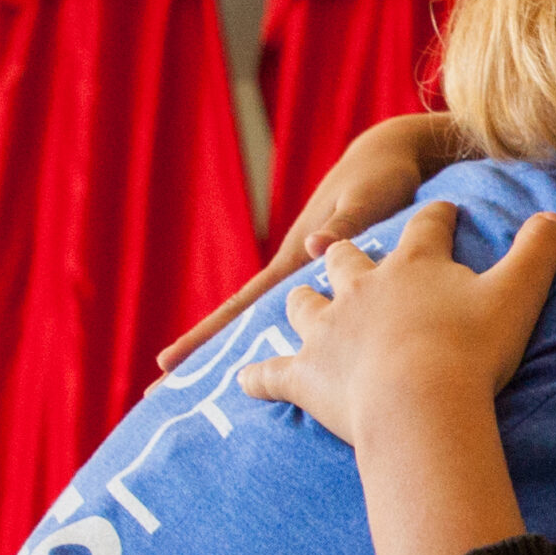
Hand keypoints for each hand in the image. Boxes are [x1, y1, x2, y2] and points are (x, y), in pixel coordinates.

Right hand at [155, 112, 462, 376]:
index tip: (166, 364)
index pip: (242, 305)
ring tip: (211, 397)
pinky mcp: (336, 278)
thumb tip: (314, 248)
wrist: (395, 157)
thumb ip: (345, 225)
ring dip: (249, 355)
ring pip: (275, 324)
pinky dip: (297, 343)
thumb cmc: (382, 177)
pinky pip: (311, 318)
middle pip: (242, 321)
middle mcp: (294, 269)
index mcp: (294, 257)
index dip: (206, 335)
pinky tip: (288, 371)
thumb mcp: (368, 200)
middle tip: (160, 394)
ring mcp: (310, 274)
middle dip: (205, 354)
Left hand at [237, 202, 555, 444]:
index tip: (446, 211)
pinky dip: (258, 378)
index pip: (427, 226)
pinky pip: (271, 375)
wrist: (420, 403)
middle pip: (348, 259)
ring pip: (304, 305)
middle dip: (349, 255)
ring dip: (303, 303)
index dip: (439, 217)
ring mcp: (327, 330)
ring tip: (304, 306)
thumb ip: (539, 252)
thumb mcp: (519, 293)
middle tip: (351, 255)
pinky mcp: (305, 375)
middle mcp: (361, 288)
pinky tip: (244, 380)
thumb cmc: (470, 349)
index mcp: (414, 264)